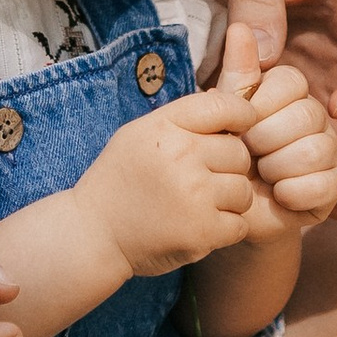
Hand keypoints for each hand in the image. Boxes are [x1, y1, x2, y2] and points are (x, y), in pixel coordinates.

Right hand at [77, 76, 256, 278]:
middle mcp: (181, 156)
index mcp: (165, 128)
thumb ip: (183, 119)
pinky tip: (200, 227)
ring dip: (229, 201)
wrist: (93, 234)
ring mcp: (194, 195)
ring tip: (200, 206)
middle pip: (240, 153)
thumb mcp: (140, 134)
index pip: (225, 106)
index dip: (243, 116)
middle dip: (229, 167)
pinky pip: (239, 225)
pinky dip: (225, 230)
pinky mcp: (202, 232)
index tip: (239, 129)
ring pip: (243, 191)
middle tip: (204, 180)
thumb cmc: (120, 181)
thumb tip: (234, 102)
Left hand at [213, 22, 336, 245]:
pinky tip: (278, 194)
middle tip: (247, 150)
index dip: (262, 104)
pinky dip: (293, 192)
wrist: (222, 203)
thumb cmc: (222, 152)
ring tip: (262, 173)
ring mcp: (331, 149)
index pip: (290, 81)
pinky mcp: (336, 184)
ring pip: (317, 149)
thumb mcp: (224, 108)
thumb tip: (241, 31)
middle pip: (307, 114)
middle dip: (265, 139)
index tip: (243, 120)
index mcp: (291, 89)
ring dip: (278, 167)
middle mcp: (318, 113)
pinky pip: (326, 184)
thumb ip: (238, 70)